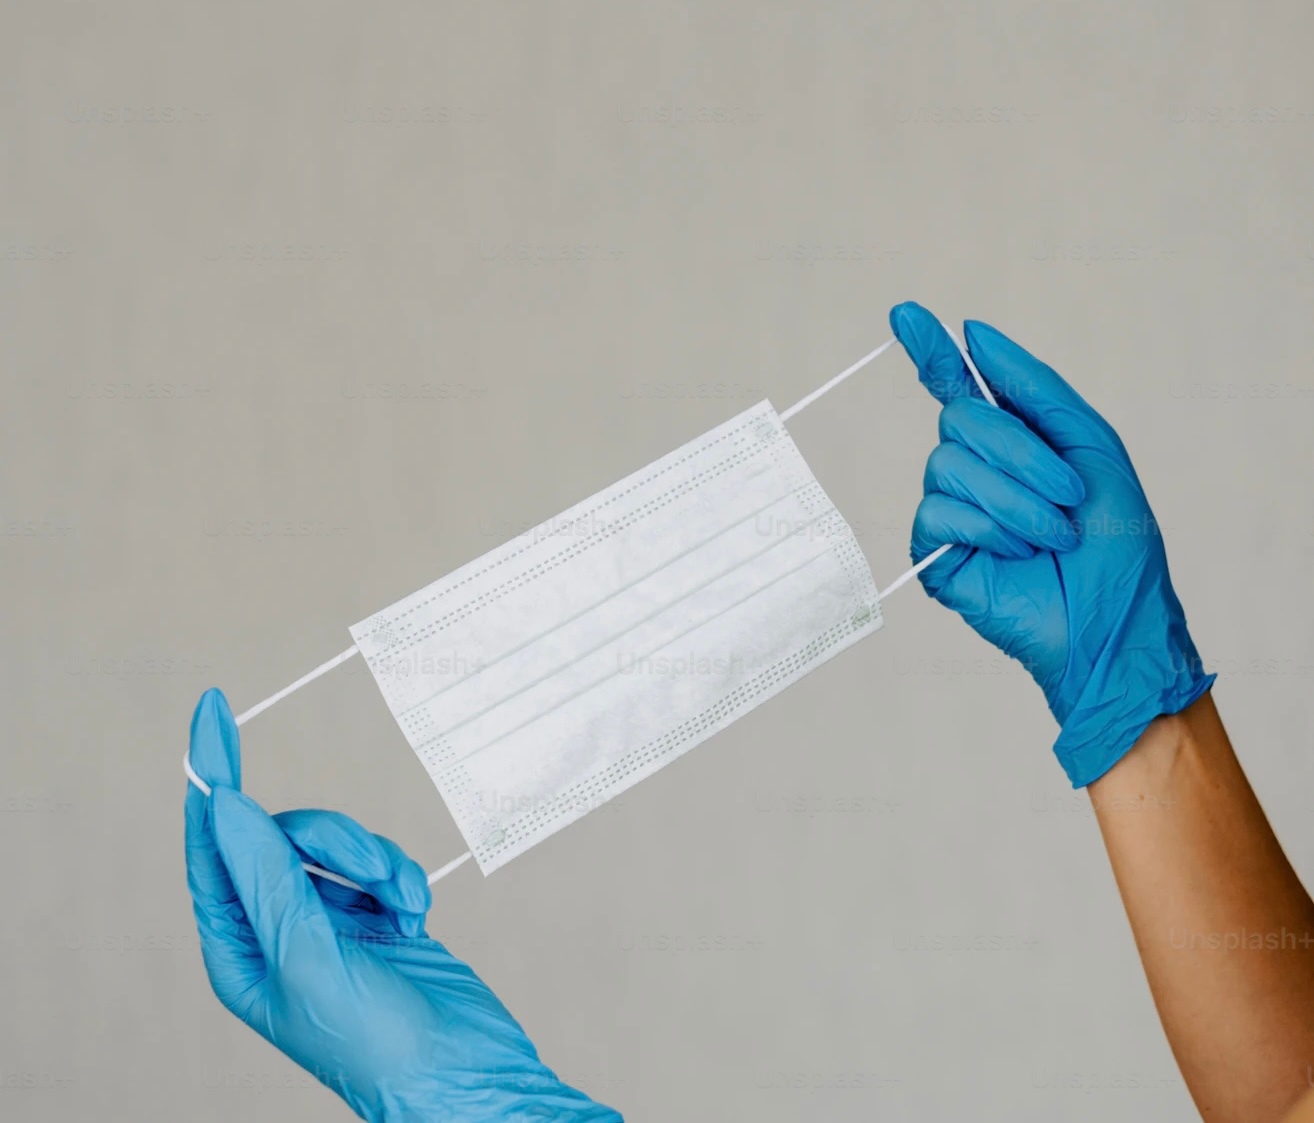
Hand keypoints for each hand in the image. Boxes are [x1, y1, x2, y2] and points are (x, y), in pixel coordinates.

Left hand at [184, 687, 622, 1121]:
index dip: (211, 777)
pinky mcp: (379, 918)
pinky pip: (381, 864)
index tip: (212, 713)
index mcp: (240, 950)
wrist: (464, 1073)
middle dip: (333, 840)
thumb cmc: (376, 1043)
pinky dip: (404, 878)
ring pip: (336, 844)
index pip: (212, 846)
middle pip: (283, 836)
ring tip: (399, 902)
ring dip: (375, 861)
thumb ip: (268, 877)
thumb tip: (224, 805)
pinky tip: (416, 916)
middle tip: (371, 872)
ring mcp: (331, 924)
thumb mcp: (310, 958)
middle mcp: (278, 932)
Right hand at [889, 302, 1213, 785]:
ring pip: (948, 466)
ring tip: (1051, 537)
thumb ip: (1032, 386)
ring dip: (1014, 500)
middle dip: (1022, 454)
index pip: (954, 386)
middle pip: (959, 420)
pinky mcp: (936, 554)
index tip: (905, 313)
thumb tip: (973, 335)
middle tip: (1068, 496)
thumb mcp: (1090, 445)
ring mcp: (953, 512)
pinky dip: (987, 528)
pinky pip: (938, 512)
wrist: (1112, 623)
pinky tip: (1015, 555)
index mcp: (1012, 442)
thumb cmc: (1116, 544)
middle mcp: (976, 471)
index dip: (929, 351)